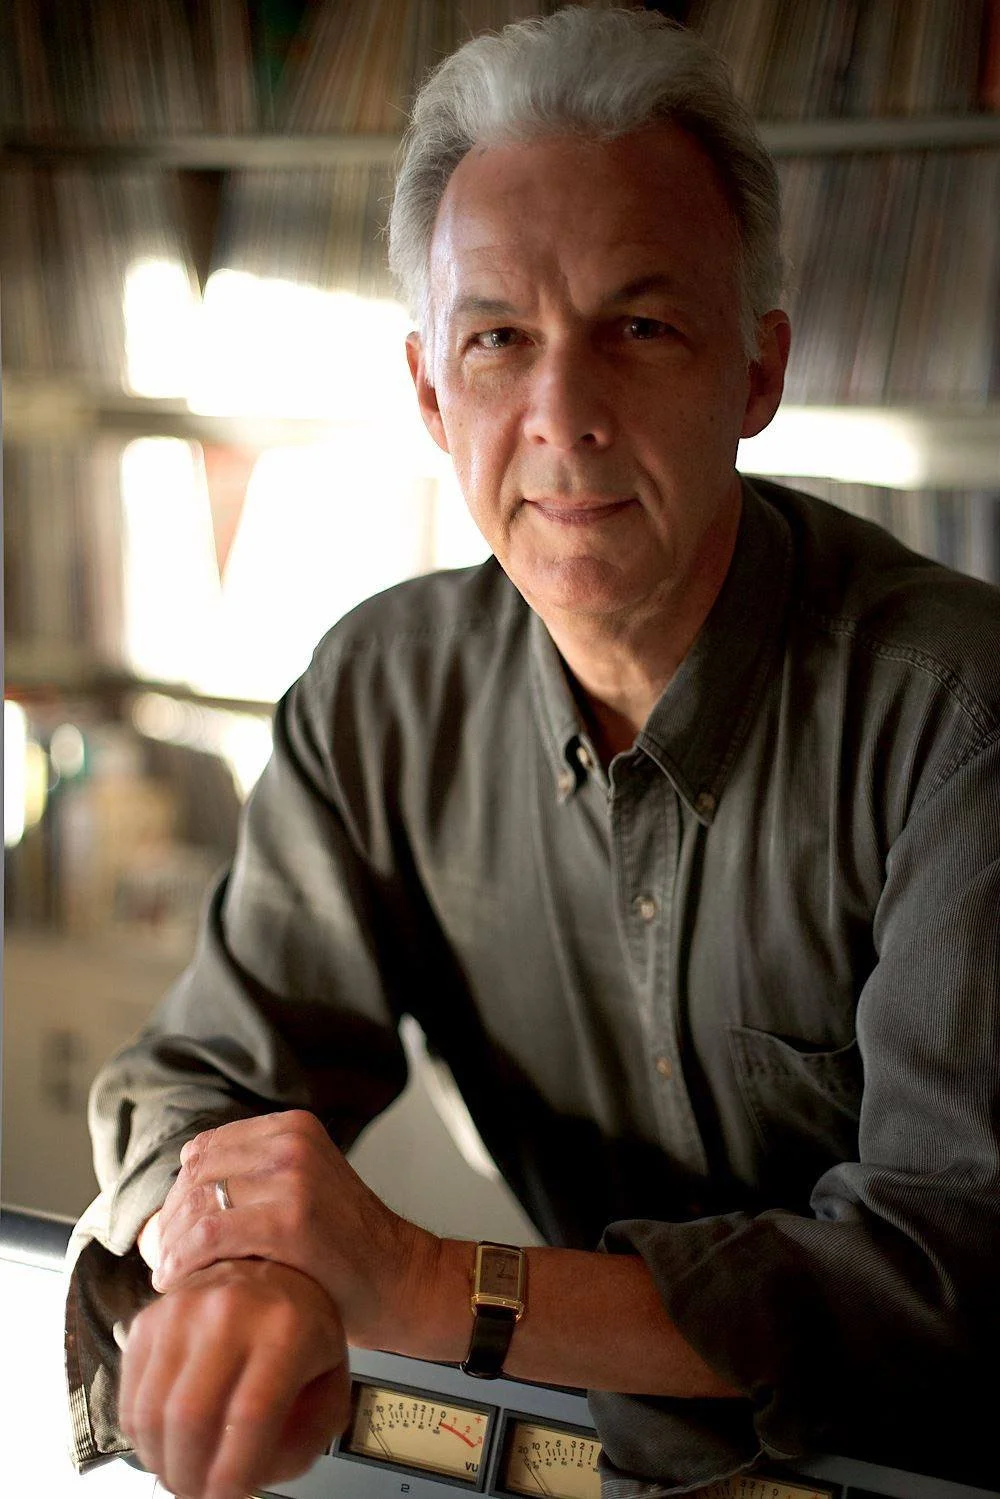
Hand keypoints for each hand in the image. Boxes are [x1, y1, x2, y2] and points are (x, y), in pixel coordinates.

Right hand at [120, 1257, 350, 1498]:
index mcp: (286, 1327)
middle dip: (190, 1475)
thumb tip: (256, 1474)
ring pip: (151, 1412)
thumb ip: (306, 1437)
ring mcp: (181, 1311)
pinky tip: (166, 1443)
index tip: (230, 1495)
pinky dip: (142, 1438)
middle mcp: (230, 1311)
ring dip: (161, 1462)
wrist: (269, 1268)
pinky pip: (130, 1399)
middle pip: (191, 1416)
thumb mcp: (330, 1381)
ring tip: (182, 1474)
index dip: (234, 1471)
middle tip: (199, 1494)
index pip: (251, 1414)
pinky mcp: (147, 1320)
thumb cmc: (302, 1333)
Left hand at [152, 1110, 440, 1348]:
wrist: (402, 1278)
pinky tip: (178, 1283)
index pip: (204, 1149)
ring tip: (169, 1274)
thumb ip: (251, 1180)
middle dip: (171, 1222)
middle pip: (195, 1175)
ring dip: (170, 1244)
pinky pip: (208, 1235)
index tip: (174, 1231)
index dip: (180, 1194)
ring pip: (195, 1204)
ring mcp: (293, 1178)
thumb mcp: (303, 1188)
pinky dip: (182, 1261)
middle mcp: (292, 1142)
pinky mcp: (290, 1220)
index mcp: (293, 1126)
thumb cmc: (346, 1247)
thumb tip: (168, 1208)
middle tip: (164, 1260)